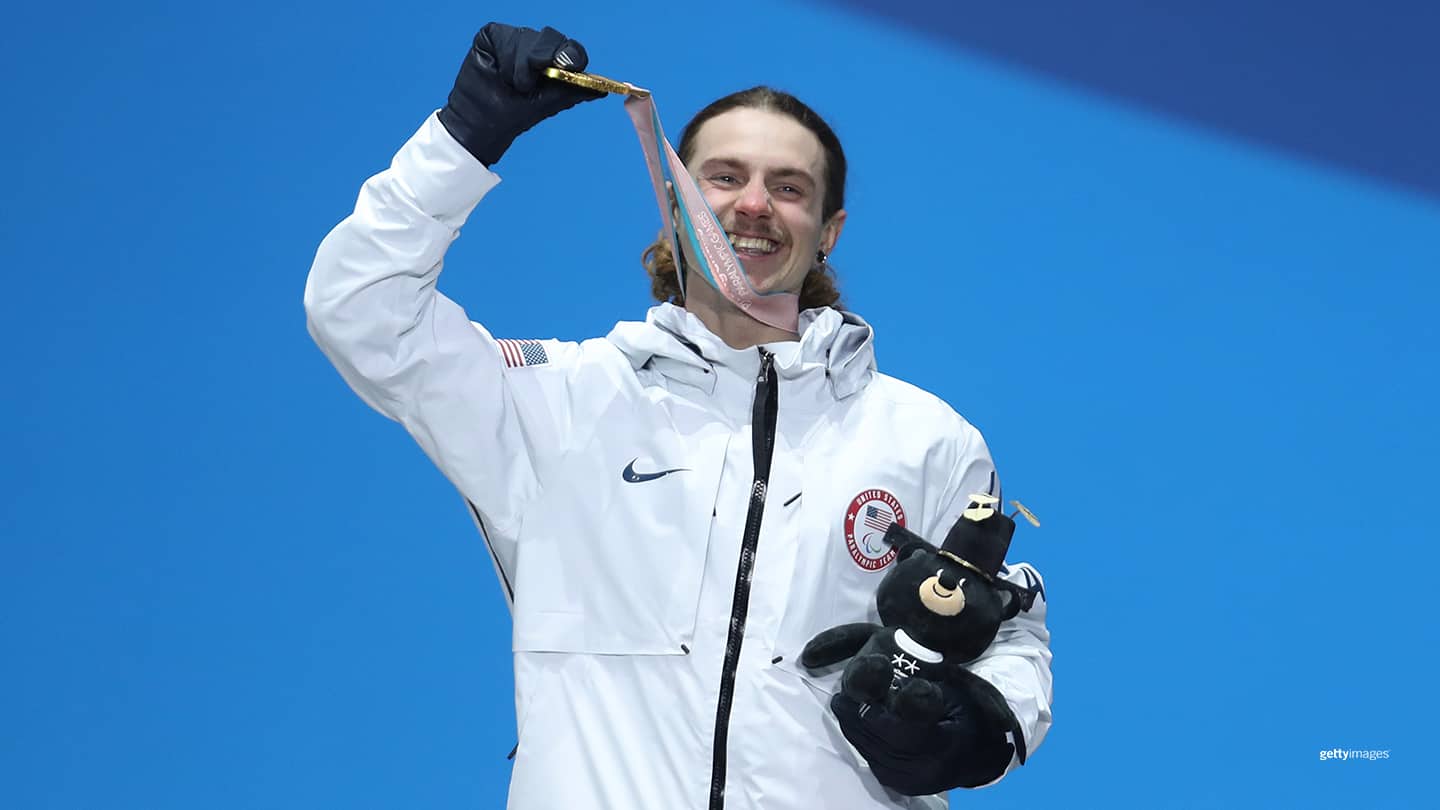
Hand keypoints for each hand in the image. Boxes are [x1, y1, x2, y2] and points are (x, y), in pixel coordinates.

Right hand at [437, 22, 602, 165]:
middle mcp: (536, 47)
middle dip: (541, 61)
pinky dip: (504, 58)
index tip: (568, 65)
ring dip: (519, 68)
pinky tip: (499, 73)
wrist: (484, 123)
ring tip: (512, 85)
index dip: (570, 54)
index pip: (570, 48)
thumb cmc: (515, 115)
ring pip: (526, 37)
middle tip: (528, 85)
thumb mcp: (550, 103)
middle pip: (550, 38)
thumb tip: (604, 90)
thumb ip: (574, 91)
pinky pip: (503, 35)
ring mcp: (514, 40)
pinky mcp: (493, 36)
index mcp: (554, 61)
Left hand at [829, 678, 1019, 794]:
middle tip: (841, 695)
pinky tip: (856, 722)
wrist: (985, 755)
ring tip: (843, 704)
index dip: (871, 707)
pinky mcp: (902, 786)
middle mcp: (924, 770)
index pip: (898, 726)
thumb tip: (884, 682)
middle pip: (877, 740)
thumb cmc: (971, 715)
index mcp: (943, 745)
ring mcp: (912, 782)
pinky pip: (873, 760)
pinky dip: (863, 739)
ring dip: (854, 726)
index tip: (857, 686)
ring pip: (870, 751)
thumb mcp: (954, 695)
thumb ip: (921, 692)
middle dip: (855, 714)